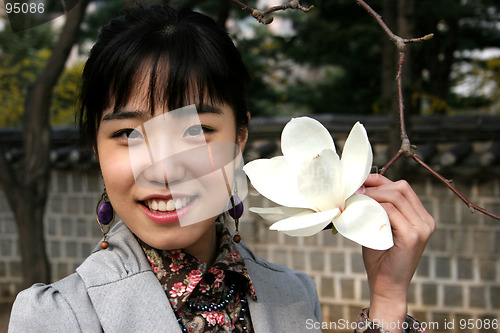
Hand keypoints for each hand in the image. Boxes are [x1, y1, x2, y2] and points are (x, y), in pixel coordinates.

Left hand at [361, 174, 434, 331]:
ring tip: (355, 198)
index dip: (380, 180)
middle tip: (355, 190)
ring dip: (372, 195)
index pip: (402, 187)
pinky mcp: (413, 236)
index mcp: (421, 217)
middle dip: (376, 185)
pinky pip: (392, 212)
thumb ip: (376, 210)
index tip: (360, 181)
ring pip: (396, 197)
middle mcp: (426, 220)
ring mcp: (422, 228)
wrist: (386, 286)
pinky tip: (362, 209)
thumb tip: (358, 190)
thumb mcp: (379, 227)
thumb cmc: (380, 258)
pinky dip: (375, 207)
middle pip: (401, 188)